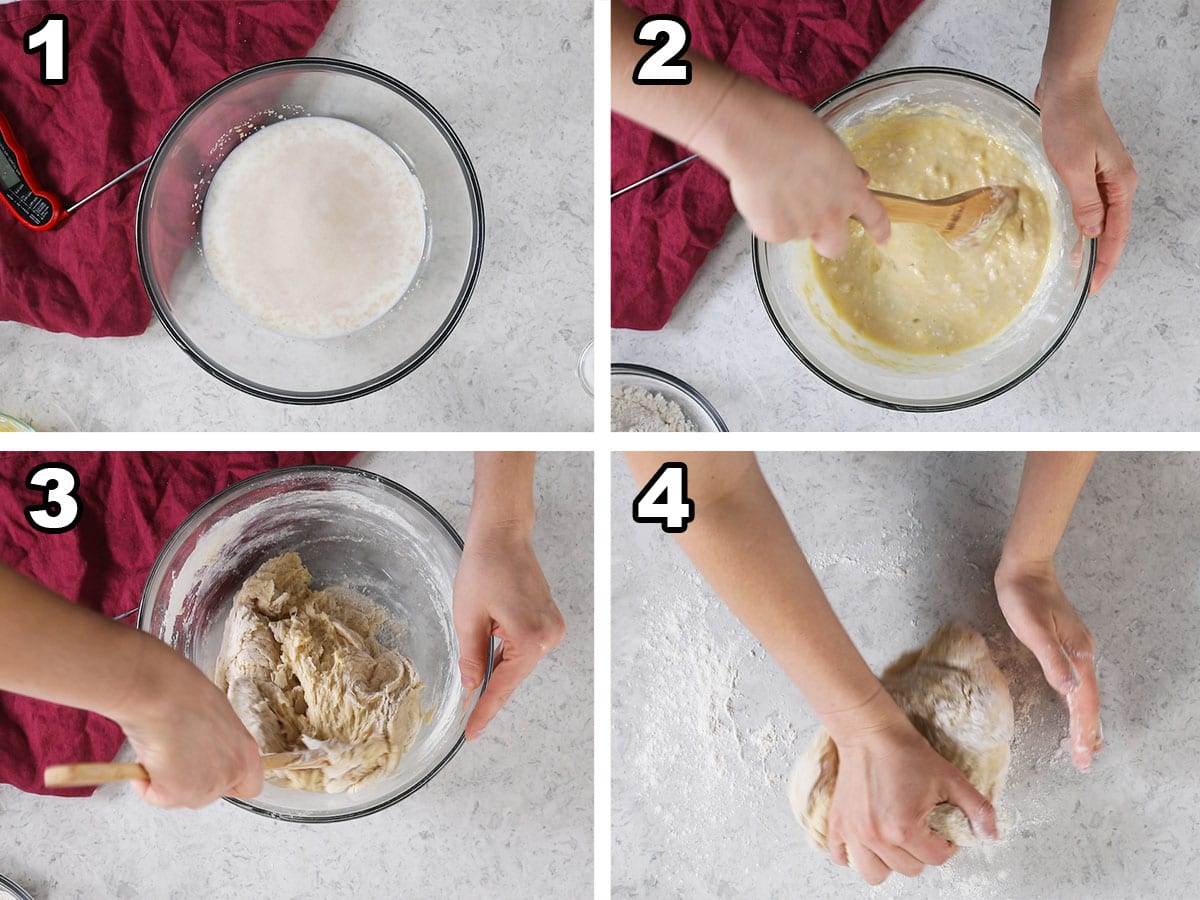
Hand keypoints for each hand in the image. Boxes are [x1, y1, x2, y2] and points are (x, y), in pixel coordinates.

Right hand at [111, 641, 262, 807]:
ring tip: (162, 748)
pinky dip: (145, 782)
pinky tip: (148, 756)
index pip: (249, 786)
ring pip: (183, 796)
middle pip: (212, 793)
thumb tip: (206, 750)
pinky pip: (156, 796)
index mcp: (247, 752)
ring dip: (166, 779)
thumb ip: (220, 742)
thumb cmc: (184, 694)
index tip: (211, 774)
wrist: (161, 694)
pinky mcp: (179, 793)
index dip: (228, 783)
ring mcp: (208, 786)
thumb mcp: (217, 717)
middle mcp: (233, 772)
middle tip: (176, 754)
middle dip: (191, 780)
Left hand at [453, 524, 564, 739]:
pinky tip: (491, 649)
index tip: (471, 733)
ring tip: (476, 658)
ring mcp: (553, 627)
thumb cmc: (484, 568)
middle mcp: (549, 636)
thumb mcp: (468, 618)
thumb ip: (471, 658)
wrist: (503, 536)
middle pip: (513, 675)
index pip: (503, 686)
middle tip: (466, 710)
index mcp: (530, 639)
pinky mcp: (550, 619)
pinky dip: (507, 654)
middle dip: (490, 687)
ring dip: (498, 666)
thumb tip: (473, 687)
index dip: (484, 711)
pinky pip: (525, 648)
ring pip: (519, 662)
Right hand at [697, 76, 889, 255]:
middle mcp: (831, 216)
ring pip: (798, 233)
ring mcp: (802, 228)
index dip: (879, 229)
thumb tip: (853, 179)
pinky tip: (761, 193)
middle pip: (835, 247)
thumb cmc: (792, 130)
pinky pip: (772, 230)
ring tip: (775, 187)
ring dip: (790, 219)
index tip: (882, 237)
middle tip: (814, 223)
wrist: (755, 136)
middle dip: (828, 239)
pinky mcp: (774, 232)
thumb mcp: (830, 146)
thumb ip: (843, 170)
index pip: (875, 217)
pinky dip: (766, 217)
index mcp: (851, 191)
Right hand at [825, 698, 996, 884]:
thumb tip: (991, 835)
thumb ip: (977, 809)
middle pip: (909, 869)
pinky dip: (854, 855)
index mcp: (905, 828)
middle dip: (921, 853)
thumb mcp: (951, 778)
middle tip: (922, 829)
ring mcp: (854, 831)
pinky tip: (868, 840)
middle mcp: (877, 835)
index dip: (947, 845)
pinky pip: (840, 857)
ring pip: (875, 873)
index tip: (943, 829)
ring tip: (895, 841)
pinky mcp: (838, 822)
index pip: (936, 859)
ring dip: (888, 862)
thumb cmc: (906, 752)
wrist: (870, 731)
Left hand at [995, 557, 1100, 770]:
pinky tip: (1075, 705)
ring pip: (1086, 692)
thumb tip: (1069, 690)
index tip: (1084, 756)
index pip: (1084, 701)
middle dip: (1089, 731)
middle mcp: (1083, 654)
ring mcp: (1077, 648)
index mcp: (1078, 654)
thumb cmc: (1024, 597)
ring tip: (1089, 744)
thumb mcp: (1033, 629)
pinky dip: (1079, 701)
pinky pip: (1079, 681)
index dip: (1084, 730)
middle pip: (1090, 701)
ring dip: (1086, 719)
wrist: (1025, 568)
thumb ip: (1052, 658)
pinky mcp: (1066, 643)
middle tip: (1086, 760)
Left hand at [1036, 76, 1136, 293]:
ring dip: (1090, 243)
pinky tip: (1073, 234)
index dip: (1104, 262)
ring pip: (1101, 219)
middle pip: (1112, 230)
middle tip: (1084, 285)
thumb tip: (1092, 233)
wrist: (1066, 89)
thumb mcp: (1075, 167)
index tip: (1093, 286)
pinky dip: (1083, 223)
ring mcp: (1105, 176)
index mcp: (1121, 184)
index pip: (1116, 234)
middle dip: (1099, 258)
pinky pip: (1090, 205)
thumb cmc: (1070, 123)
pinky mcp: (1090, 170)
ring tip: (1076, 268)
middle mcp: (1118, 182)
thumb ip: (1085, 203)